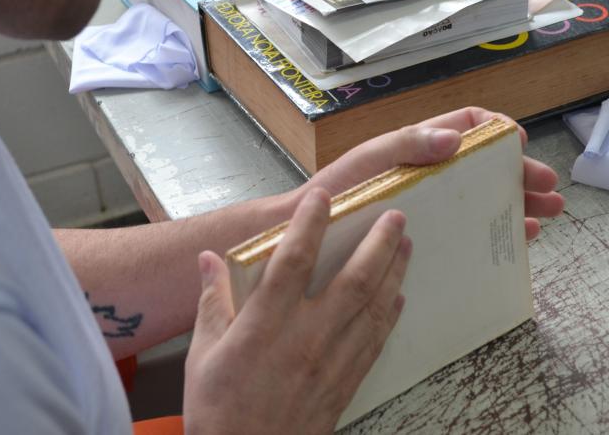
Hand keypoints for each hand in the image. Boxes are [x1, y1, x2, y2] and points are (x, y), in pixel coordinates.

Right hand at [183, 188, 411, 434]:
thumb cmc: (218, 411)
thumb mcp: (202, 355)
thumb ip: (211, 302)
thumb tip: (209, 259)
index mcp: (266, 326)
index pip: (293, 261)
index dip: (310, 224)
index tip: (322, 196)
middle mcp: (306, 338)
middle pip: (353, 280)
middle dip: (378, 243)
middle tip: (395, 215)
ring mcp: (332, 362)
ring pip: (373, 307)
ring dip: (394, 272)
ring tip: (406, 244)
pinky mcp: (345, 383)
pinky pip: (375, 342)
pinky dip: (389, 315)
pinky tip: (398, 297)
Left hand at [302, 107, 562, 239]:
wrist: (312, 235)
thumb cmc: (336, 191)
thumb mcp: (370, 159)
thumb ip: (409, 144)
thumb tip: (455, 138)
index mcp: (419, 147)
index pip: (467, 126)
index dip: (498, 131)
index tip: (521, 143)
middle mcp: (431, 174)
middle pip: (488, 168)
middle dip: (521, 175)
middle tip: (550, 190)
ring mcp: (432, 206)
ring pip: (486, 199)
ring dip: (519, 204)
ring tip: (547, 215)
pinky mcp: (429, 235)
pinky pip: (471, 231)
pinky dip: (499, 231)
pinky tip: (520, 237)